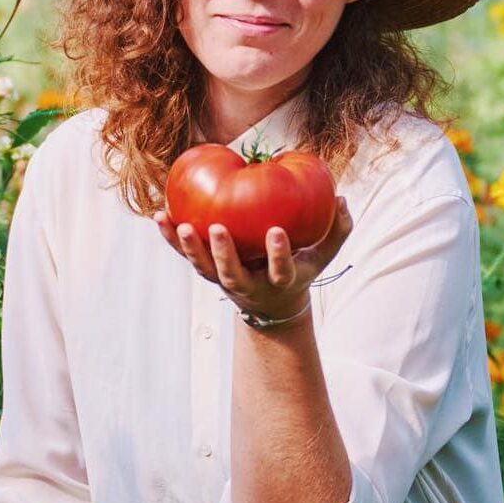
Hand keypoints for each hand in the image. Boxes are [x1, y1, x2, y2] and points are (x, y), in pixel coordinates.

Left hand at [153, 196, 352, 321]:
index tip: (276, 233)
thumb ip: (336, 230)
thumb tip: (343, 199)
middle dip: (224, 255)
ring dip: (191, 249)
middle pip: (232, 275)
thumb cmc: (300, 266)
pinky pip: (186, 256)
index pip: (280, 271)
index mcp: (279, 281)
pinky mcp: (207, 272)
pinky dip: (171, 239)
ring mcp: (225, 280)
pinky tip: (160, 216)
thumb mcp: (323, 254)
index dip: (278, 255)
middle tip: (217, 229)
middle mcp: (249, 285)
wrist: (271, 304)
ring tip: (179, 225)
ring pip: (205, 269)